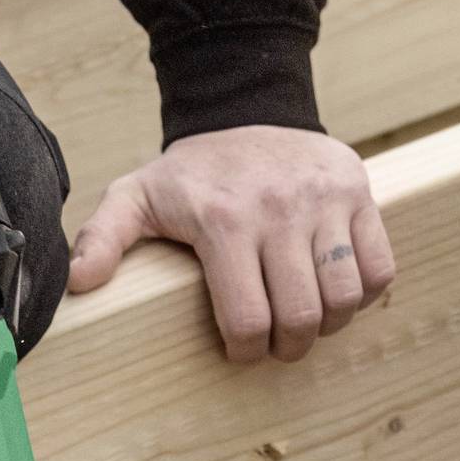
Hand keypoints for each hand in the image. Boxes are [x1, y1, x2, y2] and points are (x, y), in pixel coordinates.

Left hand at [67, 126, 394, 363]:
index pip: (247, 317)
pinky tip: (336, 290)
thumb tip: (78, 285)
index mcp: (224, 221)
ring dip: (328, 325)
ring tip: (307, 321)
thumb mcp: (135, 197)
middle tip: (276, 346)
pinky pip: (381, 266)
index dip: (245, 350)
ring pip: (346, 296)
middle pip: (301, 314)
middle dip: (288, 346)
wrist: (245, 109)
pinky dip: (365, 292)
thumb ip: (102, 238)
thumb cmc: (190, 173)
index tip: (239, 350)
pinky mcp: (359, 193)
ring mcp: (325, 200)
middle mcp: (279, 209)